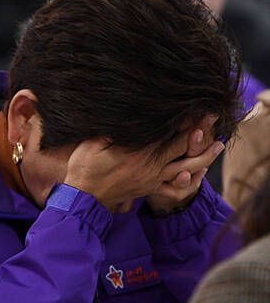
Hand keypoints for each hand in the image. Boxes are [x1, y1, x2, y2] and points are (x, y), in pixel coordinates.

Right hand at [62, 121, 222, 213]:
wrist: (83, 198)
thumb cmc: (84, 166)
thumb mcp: (93, 140)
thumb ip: (113, 127)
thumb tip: (126, 110)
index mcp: (139, 149)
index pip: (167, 130)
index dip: (183, 118)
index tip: (195, 105)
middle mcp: (151, 164)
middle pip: (182, 145)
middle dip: (200, 130)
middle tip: (214, 116)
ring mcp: (152, 178)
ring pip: (185, 167)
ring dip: (204, 156)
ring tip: (218, 146)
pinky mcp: (149, 189)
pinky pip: (174, 188)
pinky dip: (188, 181)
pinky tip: (197, 174)